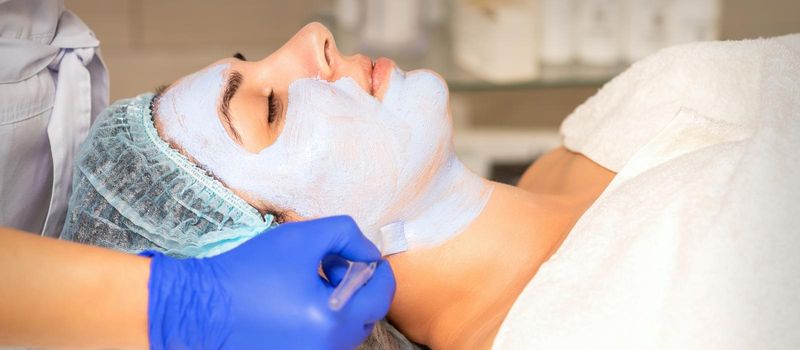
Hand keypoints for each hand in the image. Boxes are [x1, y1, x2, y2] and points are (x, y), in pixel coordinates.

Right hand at [144, 216, 395, 349]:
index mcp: (335, 321)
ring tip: (310, 279)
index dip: (378, 269)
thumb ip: (346, 235)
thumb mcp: (303, 237)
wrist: (200, 307)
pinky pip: (324, 338)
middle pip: (367, 315)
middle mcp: (328, 348)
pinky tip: (297, 299)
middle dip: (356, 284)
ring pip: (346, 328)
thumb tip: (369, 254)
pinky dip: (322, 318)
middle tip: (329, 263)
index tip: (363, 254)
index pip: (382, 296)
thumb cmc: (249, 271)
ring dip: (340, 300)